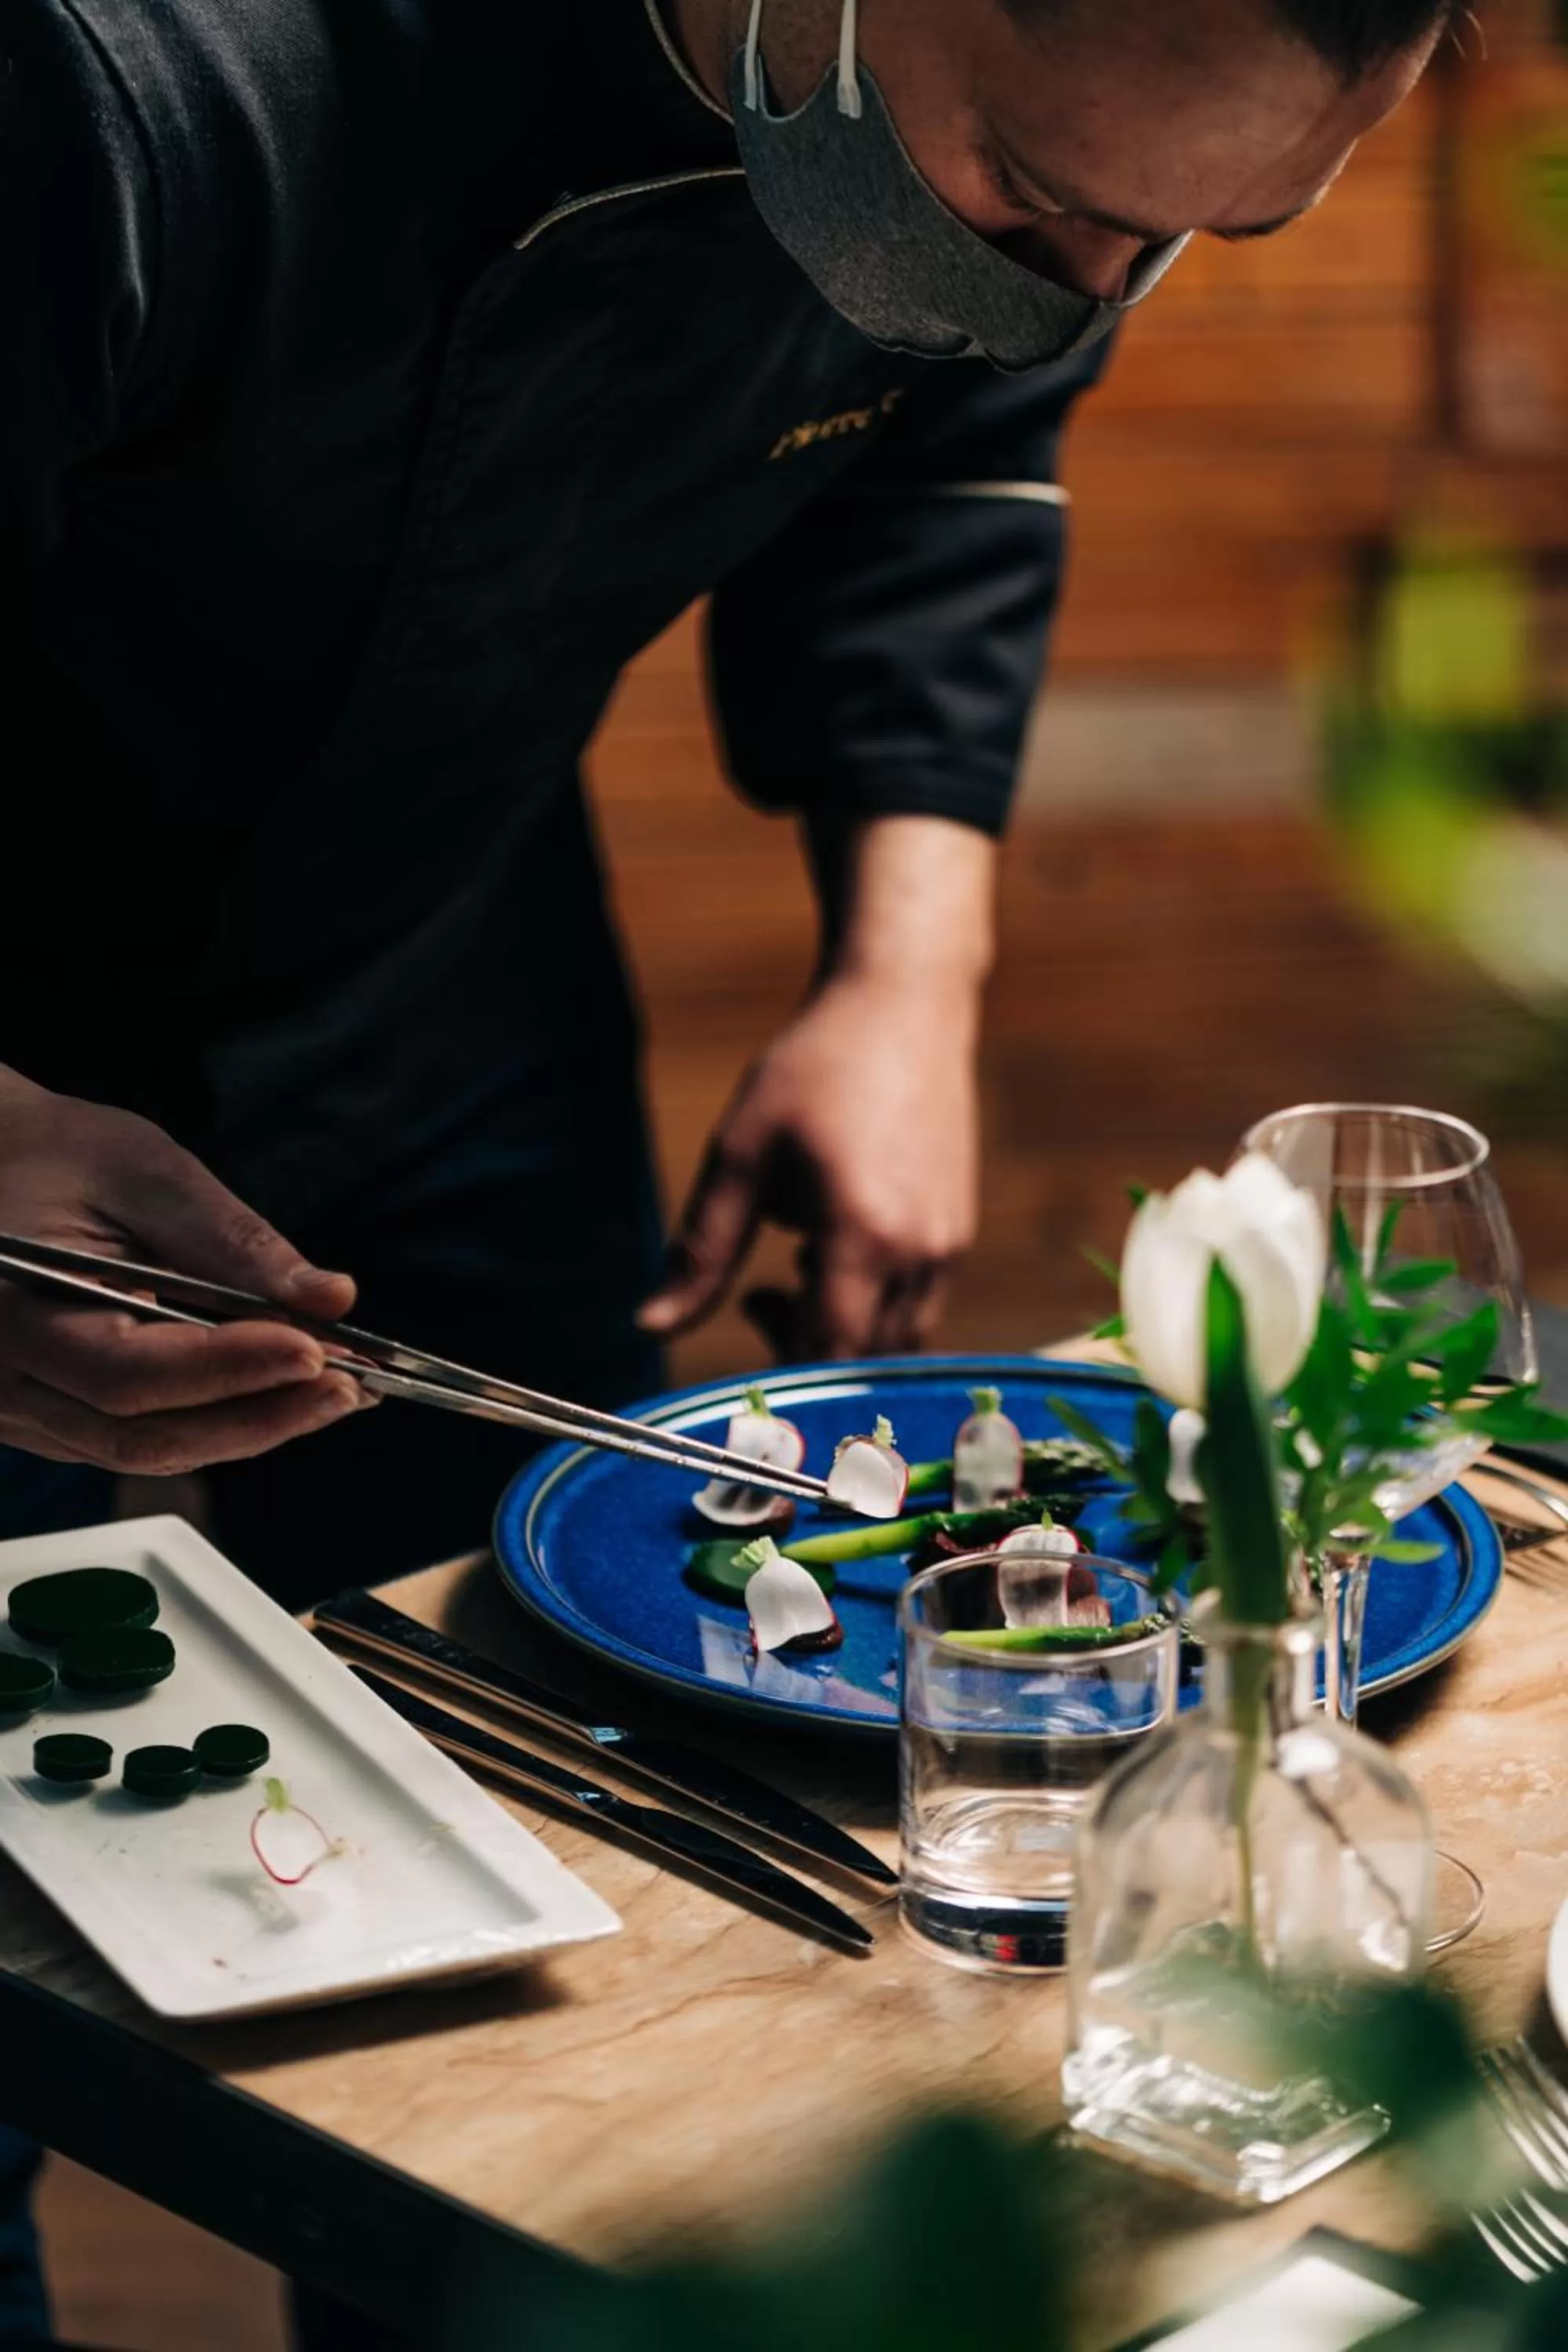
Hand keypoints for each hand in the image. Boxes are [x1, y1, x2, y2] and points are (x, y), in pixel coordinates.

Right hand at [0, 1066, 369, 1474]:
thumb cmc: (57, 1156)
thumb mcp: (146, 1171)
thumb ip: (233, 1241)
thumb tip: (331, 1299)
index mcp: (11, 1308)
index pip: (128, 1372)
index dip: (230, 1370)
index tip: (317, 1349)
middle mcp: (5, 1379)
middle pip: (142, 1435)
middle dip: (259, 1417)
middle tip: (351, 1388)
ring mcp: (21, 1411)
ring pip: (145, 1452)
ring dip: (250, 1429)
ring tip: (339, 1393)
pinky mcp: (52, 1419)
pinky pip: (137, 1442)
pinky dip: (218, 1424)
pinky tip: (282, 1394)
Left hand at [638, 967, 980, 1357]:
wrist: (904, 1001)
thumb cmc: (814, 1068)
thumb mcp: (740, 1155)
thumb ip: (700, 1251)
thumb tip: (649, 1325)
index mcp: (864, 1236)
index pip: (830, 1352)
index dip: (781, 1361)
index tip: (746, 1308)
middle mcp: (922, 1252)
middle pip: (866, 1356)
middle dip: (807, 1345)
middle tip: (760, 1289)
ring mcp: (951, 1243)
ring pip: (898, 1337)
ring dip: (843, 1325)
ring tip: (797, 1259)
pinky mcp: (960, 1229)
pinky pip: (918, 1301)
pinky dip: (873, 1299)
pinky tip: (835, 1240)